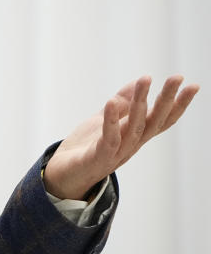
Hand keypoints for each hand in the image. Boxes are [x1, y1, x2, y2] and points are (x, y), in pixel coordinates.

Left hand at [43, 75, 198, 199]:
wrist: (61, 177)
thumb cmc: (84, 149)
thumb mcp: (103, 121)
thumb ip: (120, 104)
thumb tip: (136, 82)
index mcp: (134, 137)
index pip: (161, 120)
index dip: (177, 105)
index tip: (193, 85)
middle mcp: (130, 146)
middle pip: (153, 122)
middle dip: (166, 99)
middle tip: (177, 77)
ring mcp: (115, 153)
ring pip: (133, 128)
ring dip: (140, 103)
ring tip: (145, 80)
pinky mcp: (97, 159)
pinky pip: (108, 139)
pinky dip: (111, 121)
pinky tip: (112, 102)